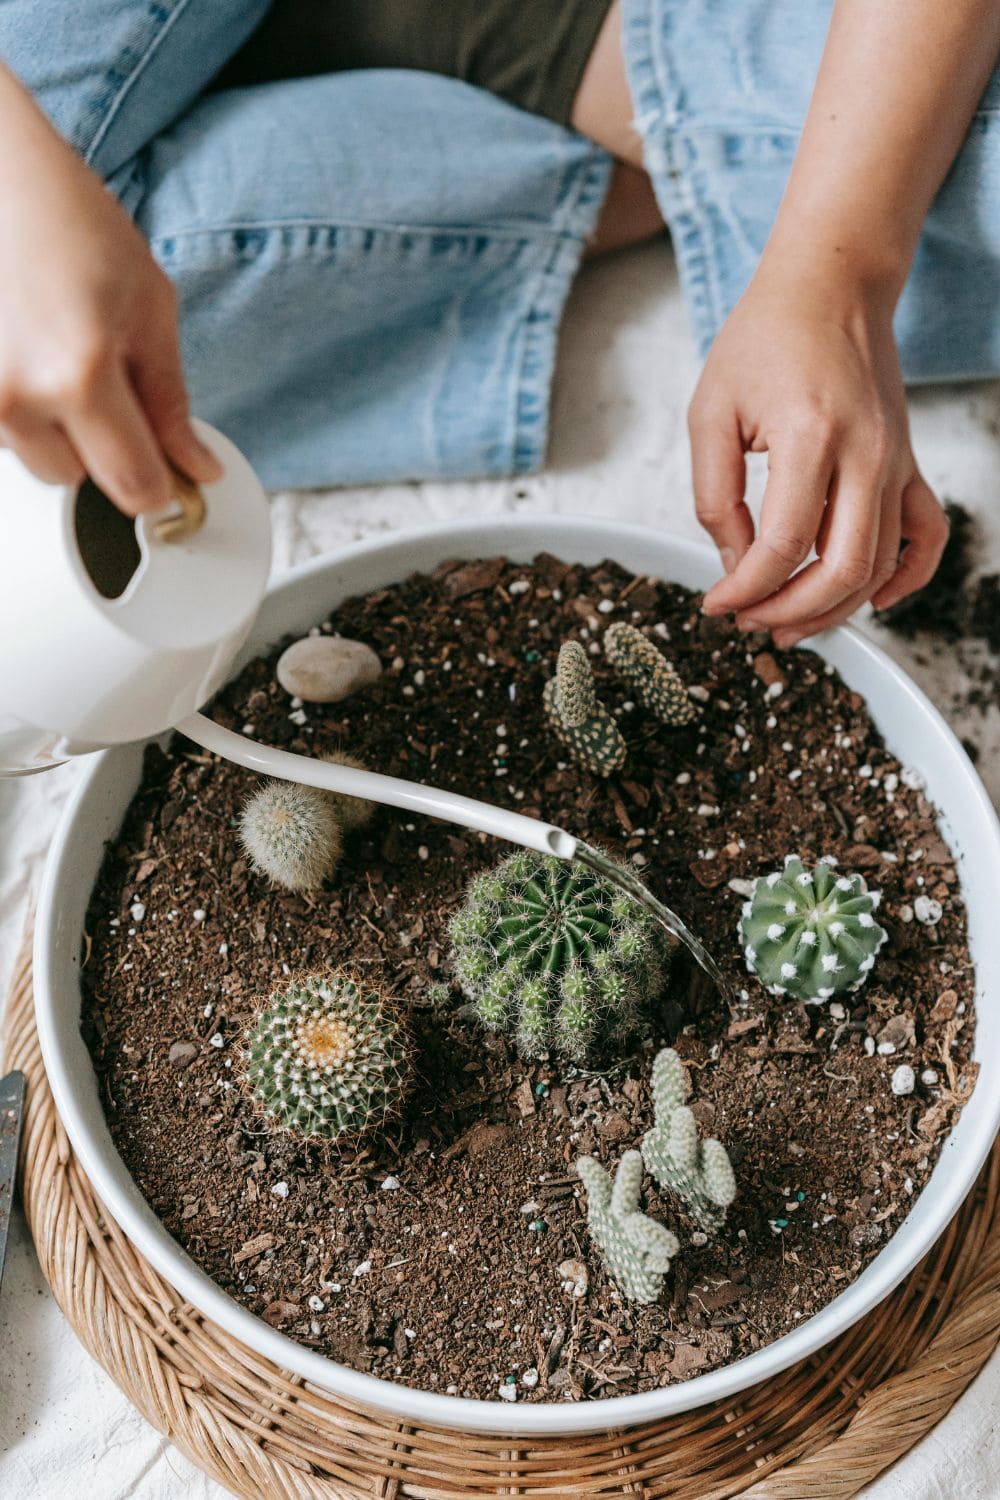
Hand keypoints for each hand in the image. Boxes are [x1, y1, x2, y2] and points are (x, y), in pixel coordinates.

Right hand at [0, 76, 220, 513]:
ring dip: (54, 426)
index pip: (131, 484)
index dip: (158, 489)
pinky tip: (27, 350)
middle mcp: (16, 394)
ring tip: (59, 352)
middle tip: (103, 376)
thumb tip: (196, 467)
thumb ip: (170, 401)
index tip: (171, 480)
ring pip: (33, 457)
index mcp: (79, 374)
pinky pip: (1, 429)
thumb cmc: (69, 220)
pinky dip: (20, 406)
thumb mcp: (149, 306)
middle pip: (75, 479)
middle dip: (99, 446)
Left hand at [690, 257, 948, 645]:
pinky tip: (873, 602)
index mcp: (809, 435)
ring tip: (786, 624)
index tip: (716, 604)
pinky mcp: (908, 464)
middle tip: (749, 623)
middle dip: (789, 611)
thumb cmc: (765, 338)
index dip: (745, 589)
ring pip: (880, 566)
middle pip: (841, 569)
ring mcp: (895, 461)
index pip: (783, 544)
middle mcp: (865, 453)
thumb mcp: (711, 412)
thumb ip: (716, 496)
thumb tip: (734, 564)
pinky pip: (926, 536)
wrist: (830, 285)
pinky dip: (907, 578)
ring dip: (834, 609)